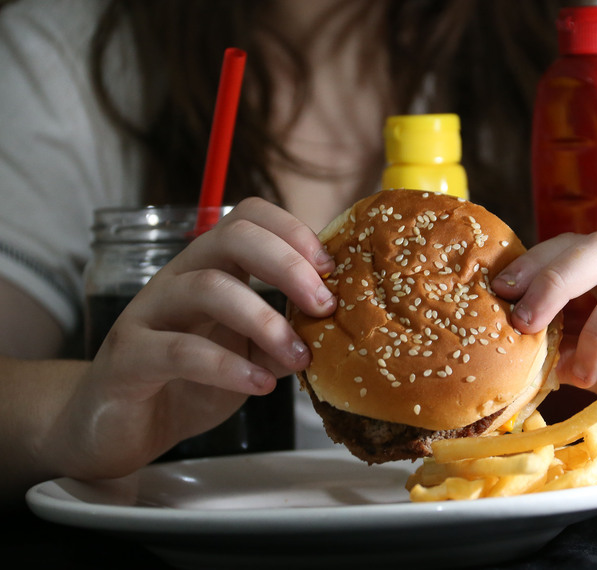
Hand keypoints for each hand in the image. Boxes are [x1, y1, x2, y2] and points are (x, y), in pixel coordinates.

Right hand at [47, 198, 335, 478]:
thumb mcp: (250, 354)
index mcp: (211, 267)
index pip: (249, 218)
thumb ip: (284, 336)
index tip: (331, 269)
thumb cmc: (189, 381)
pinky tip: (259, 385)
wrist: (120, 427)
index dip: (293, 233)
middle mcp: (179, 278)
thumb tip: (333, 326)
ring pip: (208, 288)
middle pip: (232, 237)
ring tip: (300, 356)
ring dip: (265, 320)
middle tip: (324, 304)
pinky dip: (228, 367)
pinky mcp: (128, 357)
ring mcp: (149, 313)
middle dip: (288, 264)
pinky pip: (179, 351)